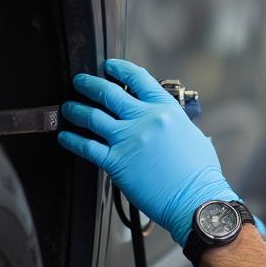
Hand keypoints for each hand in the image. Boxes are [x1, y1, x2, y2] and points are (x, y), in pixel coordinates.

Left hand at [58, 59, 237, 244]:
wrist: (195, 199)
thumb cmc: (199, 173)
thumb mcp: (192, 135)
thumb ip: (174, 123)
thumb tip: (164, 122)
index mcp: (165, 110)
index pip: (137, 79)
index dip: (119, 68)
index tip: (109, 67)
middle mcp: (144, 120)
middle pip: (108, 93)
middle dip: (89, 84)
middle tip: (80, 82)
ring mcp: (128, 140)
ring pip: (92, 116)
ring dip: (76, 109)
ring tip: (69, 107)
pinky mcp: (116, 163)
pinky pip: (87, 147)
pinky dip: (72, 139)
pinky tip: (65, 136)